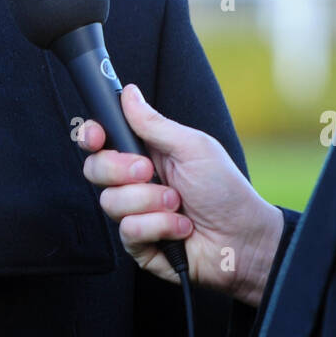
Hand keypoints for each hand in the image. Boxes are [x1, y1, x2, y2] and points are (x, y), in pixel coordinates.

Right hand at [80, 84, 284, 307]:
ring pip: (111, 202)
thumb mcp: (193, 148)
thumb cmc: (225, 190)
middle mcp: (135, 183)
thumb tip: (129, 93)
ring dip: (150, 202)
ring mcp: (135, 214)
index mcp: (146, 153)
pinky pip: (128, 232)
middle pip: (95, 169)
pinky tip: (181, 227)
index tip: (96, 136)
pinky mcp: (139, 244)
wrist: (244, 239)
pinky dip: (159, 226)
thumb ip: (154, 123)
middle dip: (121, 170)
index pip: (102, 141)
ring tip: (178, 204)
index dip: (91, 136)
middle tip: (149, 171)